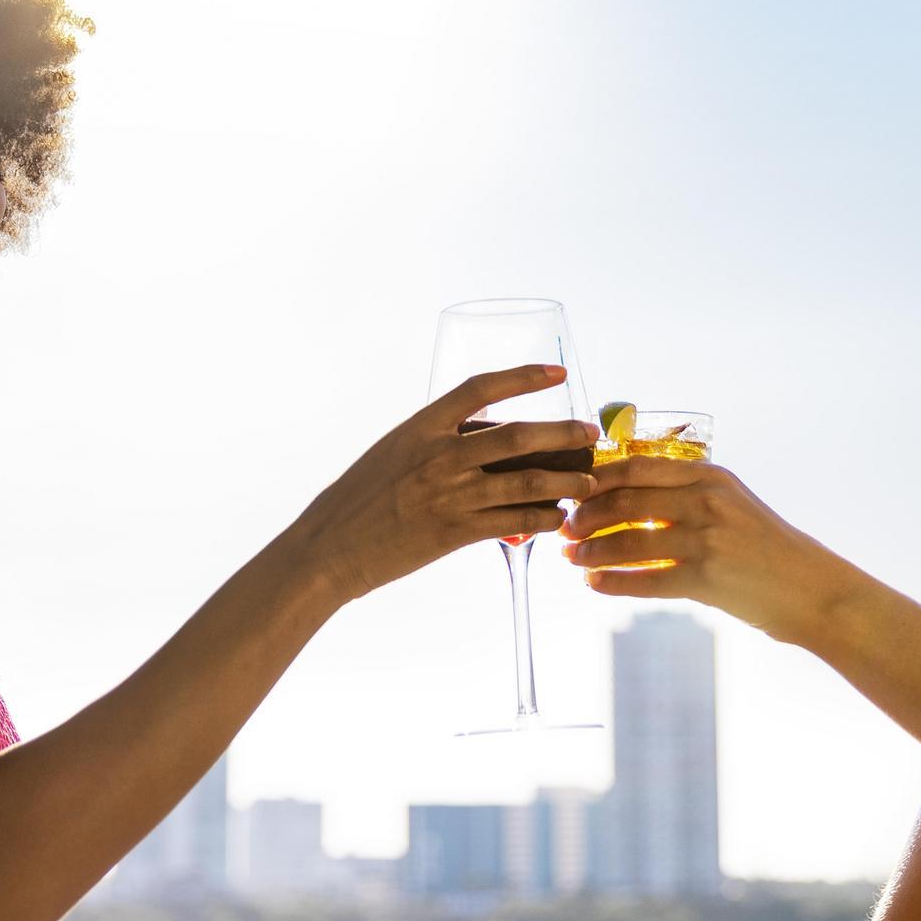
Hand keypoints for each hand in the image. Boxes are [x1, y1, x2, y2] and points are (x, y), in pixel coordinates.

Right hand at [296, 364, 599, 603]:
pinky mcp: (456, 532)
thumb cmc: (359, 499)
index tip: (557, 373)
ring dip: (566, 480)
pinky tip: (557, 516)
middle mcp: (440, 456)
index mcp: (422, 427)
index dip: (524, 376)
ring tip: (589, 481)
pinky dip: (542, 517)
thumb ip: (437, 440)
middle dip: (562, 433)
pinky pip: (514, 521)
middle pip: (518, 436)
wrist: (330, 547)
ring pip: (526, 482)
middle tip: (590, 433)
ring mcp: (450, 495)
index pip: (481, 388)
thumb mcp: (394, 452)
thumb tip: (484, 436)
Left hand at [560, 455, 843, 643]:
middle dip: (585, 515)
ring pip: (629, 540)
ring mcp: (707, 539)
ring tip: (572, 559)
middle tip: (564, 528)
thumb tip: (625, 499)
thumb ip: (686, 495)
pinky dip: (613, 582)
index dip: (596, 479)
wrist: (811, 589)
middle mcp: (706, 500)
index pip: (636, 466)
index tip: (572, 490)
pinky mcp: (706, 579)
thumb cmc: (765, 548)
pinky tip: (594, 584)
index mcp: (709, 475)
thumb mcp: (732, 504)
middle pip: (625, 500)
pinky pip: (645, 579)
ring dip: (592, 551)